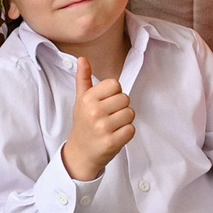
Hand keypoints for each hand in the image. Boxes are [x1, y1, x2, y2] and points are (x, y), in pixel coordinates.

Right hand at [61, 56, 136, 179]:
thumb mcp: (81, 100)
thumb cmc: (83, 125)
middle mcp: (94, 112)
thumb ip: (84, 79)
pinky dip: (126, 133)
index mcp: (87, 99)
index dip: (114, 93)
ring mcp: (103, 128)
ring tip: (112, 126)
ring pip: (130, 113)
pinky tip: (115, 135)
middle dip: (121, 107)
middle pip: (125, 98)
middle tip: (109, 117)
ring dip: (124, 121)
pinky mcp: (111, 142)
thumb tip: (83, 59)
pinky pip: (131, 129)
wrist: (80, 153)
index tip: (106, 102)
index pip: (115, 84)